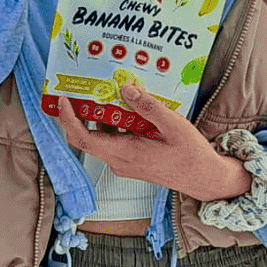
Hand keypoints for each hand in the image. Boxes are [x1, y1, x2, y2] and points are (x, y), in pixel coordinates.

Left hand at [56, 85, 252, 202]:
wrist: (203, 178)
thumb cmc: (190, 155)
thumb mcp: (174, 125)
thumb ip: (149, 107)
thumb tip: (125, 89)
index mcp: (125, 153)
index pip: (83, 138)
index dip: (68, 120)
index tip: (63, 100)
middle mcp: (118, 161)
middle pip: (85, 138)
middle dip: (77, 114)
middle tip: (78, 90)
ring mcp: (123, 163)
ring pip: (100, 138)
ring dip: (98, 116)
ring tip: (105, 91)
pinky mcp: (129, 161)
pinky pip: (113, 140)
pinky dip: (113, 124)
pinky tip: (126, 107)